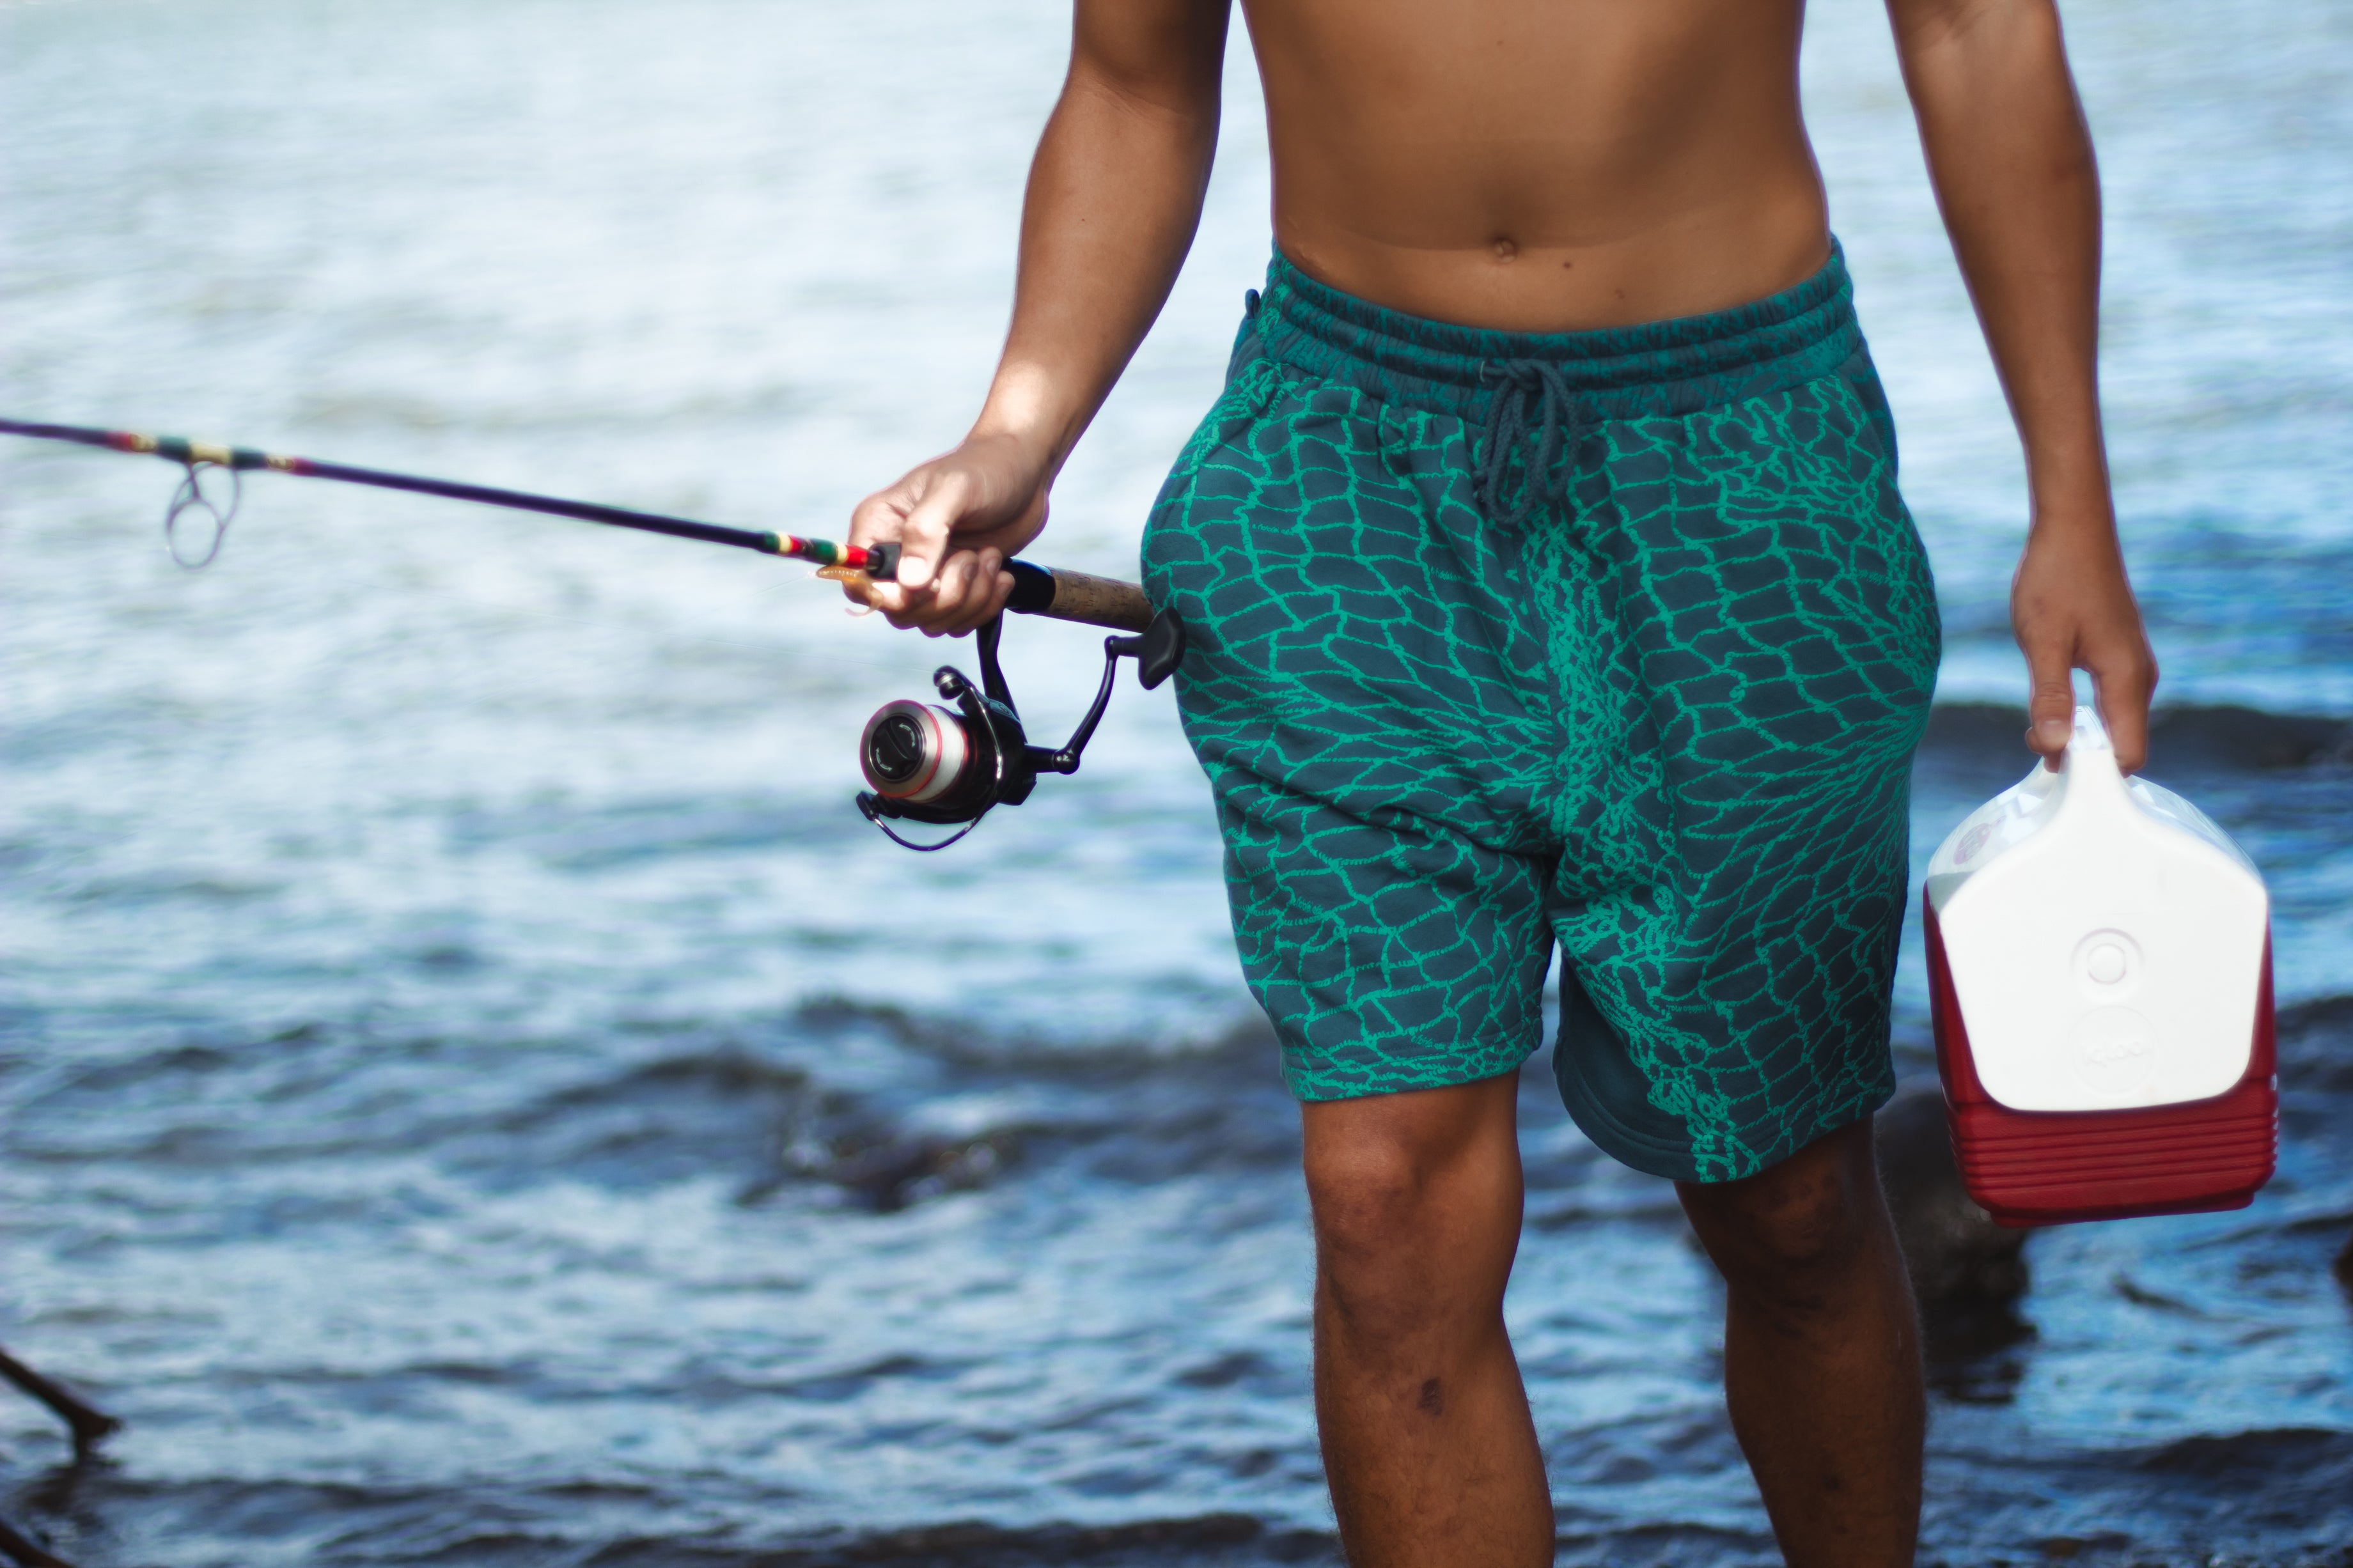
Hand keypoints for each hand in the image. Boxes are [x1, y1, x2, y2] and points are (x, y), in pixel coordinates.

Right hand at [846, 432, 1051, 636]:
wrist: (1024, 473)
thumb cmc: (985, 469)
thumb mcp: (954, 490)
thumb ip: (926, 532)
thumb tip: (909, 584)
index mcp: (878, 527)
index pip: (858, 582)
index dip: (890, 597)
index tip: (928, 583)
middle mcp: (896, 556)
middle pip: (899, 611)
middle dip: (944, 596)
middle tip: (971, 557)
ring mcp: (926, 575)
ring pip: (931, 621)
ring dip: (970, 599)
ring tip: (989, 557)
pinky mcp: (955, 588)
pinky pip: (957, 623)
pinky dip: (983, 606)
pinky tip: (999, 573)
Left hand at [2009, 512, 2157, 771]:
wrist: (2072, 529)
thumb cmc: (2056, 579)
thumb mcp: (2042, 642)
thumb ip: (2049, 697)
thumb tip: (2054, 747)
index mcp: (2127, 679)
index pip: (2127, 754)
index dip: (2093, 774)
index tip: (2052, 773)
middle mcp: (2139, 677)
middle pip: (2119, 743)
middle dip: (2080, 757)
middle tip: (2031, 744)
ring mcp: (2131, 667)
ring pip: (2111, 723)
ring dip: (2076, 735)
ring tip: (2033, 728)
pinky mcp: (2118, 657)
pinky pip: (2105, 703)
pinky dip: (2080, 715)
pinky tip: (2047, 710)